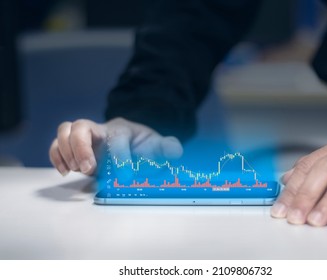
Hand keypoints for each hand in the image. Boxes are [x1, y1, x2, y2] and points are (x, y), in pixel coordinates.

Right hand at [49, 117, 182, 175]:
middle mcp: (101, 130)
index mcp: (123, 129)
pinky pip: (57, 144)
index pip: (117, 137)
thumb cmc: (144, 147)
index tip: (124, 176)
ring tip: (78, 170)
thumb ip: (168, 148)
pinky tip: (66, 171)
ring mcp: (86, 137)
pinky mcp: (74, 147)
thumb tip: (175, 151)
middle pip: (81, 125)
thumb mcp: (158, 147)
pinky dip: (56, 156)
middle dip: (82, 148)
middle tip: (90, 169)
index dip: (120, 157)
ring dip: (67, 152)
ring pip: (65, 130)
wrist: (133, 144)